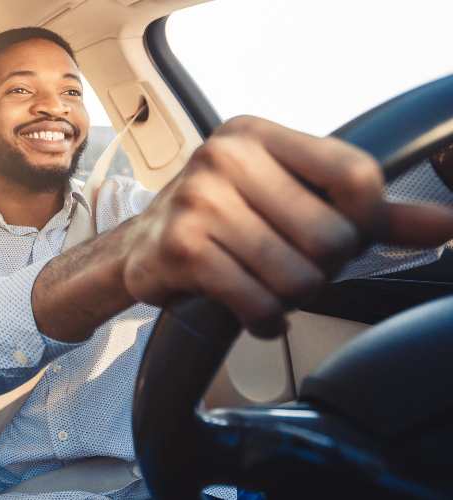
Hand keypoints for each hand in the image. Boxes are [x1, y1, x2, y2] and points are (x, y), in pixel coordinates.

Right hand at [120, 116, 452, 336]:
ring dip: (293, 298)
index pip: (356, 175)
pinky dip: (266, 320)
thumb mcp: (289, 198)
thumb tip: (442, 225)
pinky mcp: (183, 248)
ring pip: (298, 277)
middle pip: (332, 237)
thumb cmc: (222, 220)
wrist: (142, 248)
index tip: (344, 235)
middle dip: (323, 269)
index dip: (366, 222)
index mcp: (256, 134)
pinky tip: (253, 309)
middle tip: (292, 265)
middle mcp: (224, 157)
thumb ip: (367, 212)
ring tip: (268, 285)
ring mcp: (199, 201)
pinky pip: (260, 303)